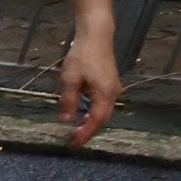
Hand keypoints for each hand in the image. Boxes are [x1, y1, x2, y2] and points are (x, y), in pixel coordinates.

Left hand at [57, 26, 121, 147]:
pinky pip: (103, 105)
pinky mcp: (110, 85)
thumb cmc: (82, 55)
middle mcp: (113, 94)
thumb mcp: (69, 79)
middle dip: (88, 132)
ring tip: (76, 132)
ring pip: (103, 113)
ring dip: (91, 124)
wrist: (97, 36)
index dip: (85, 134)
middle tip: (73, 142)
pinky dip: (93, 113)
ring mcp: (114, 89)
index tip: (73, 144)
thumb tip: (67, 120)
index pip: (95, 121)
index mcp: (104, 94)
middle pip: (102, 119)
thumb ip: (69, 100)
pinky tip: (83, 116)